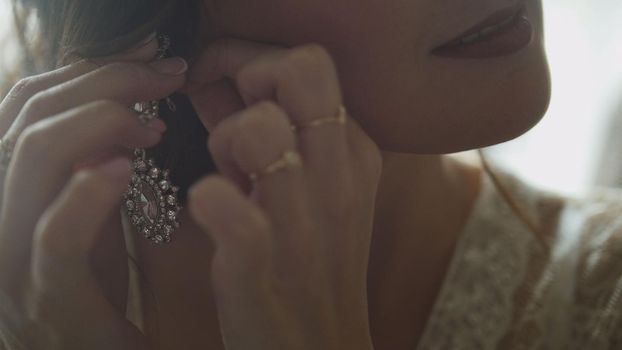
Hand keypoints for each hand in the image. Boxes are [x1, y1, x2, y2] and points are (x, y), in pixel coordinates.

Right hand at [0, 37, 185, 349]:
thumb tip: (122, 105)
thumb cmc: (98, 294)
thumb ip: (91, 164)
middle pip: (31, 116)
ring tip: (154, 124)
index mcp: (10, 191)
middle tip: (166, 76)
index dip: (86, 68)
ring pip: (32, 157)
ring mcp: (13, 262)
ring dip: (100, 121)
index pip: (26, 103)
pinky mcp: (49, 302)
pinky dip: (86, 195)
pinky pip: (53, 237)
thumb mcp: (88, 218)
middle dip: (106, 81)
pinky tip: (125, 169)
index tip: (148, 58)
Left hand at [186, 38, 381, 349]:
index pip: (309, 64)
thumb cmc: (310, 264)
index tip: (232, 98)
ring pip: (259, 127)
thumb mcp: (312, 191)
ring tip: (229, 176)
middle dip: (251, 78)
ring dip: (226, 142)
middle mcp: (339, 176)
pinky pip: (230, 207)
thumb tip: (217, 86)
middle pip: (301, 69)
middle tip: (233, 119)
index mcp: (353, 153)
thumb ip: (274, 135)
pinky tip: (210, 210)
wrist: (323, 349)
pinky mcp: (265, 263)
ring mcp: (306, 220)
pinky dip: (209, 199)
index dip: (258, 69)